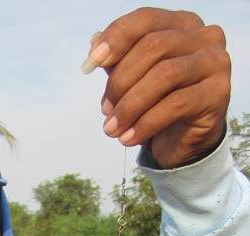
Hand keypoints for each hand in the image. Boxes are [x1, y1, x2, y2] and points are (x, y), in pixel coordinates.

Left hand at [83, 8, 230, 167]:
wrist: (182, 143)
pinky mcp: (218, 93)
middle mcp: (204, 36)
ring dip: (130, 106)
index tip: (90, 64)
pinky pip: (175, 104)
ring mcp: (215, 63)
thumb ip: (117, 60)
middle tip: (104, 110)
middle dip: (120, 81)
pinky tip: (128, 138)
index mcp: (182, 24)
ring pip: (164, 75)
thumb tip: (94, 42)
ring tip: (111, 129)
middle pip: (153, 47)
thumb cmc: (156, 105)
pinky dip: (145, 124)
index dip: (115, 38)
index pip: (145, 20)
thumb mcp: (133, 80)